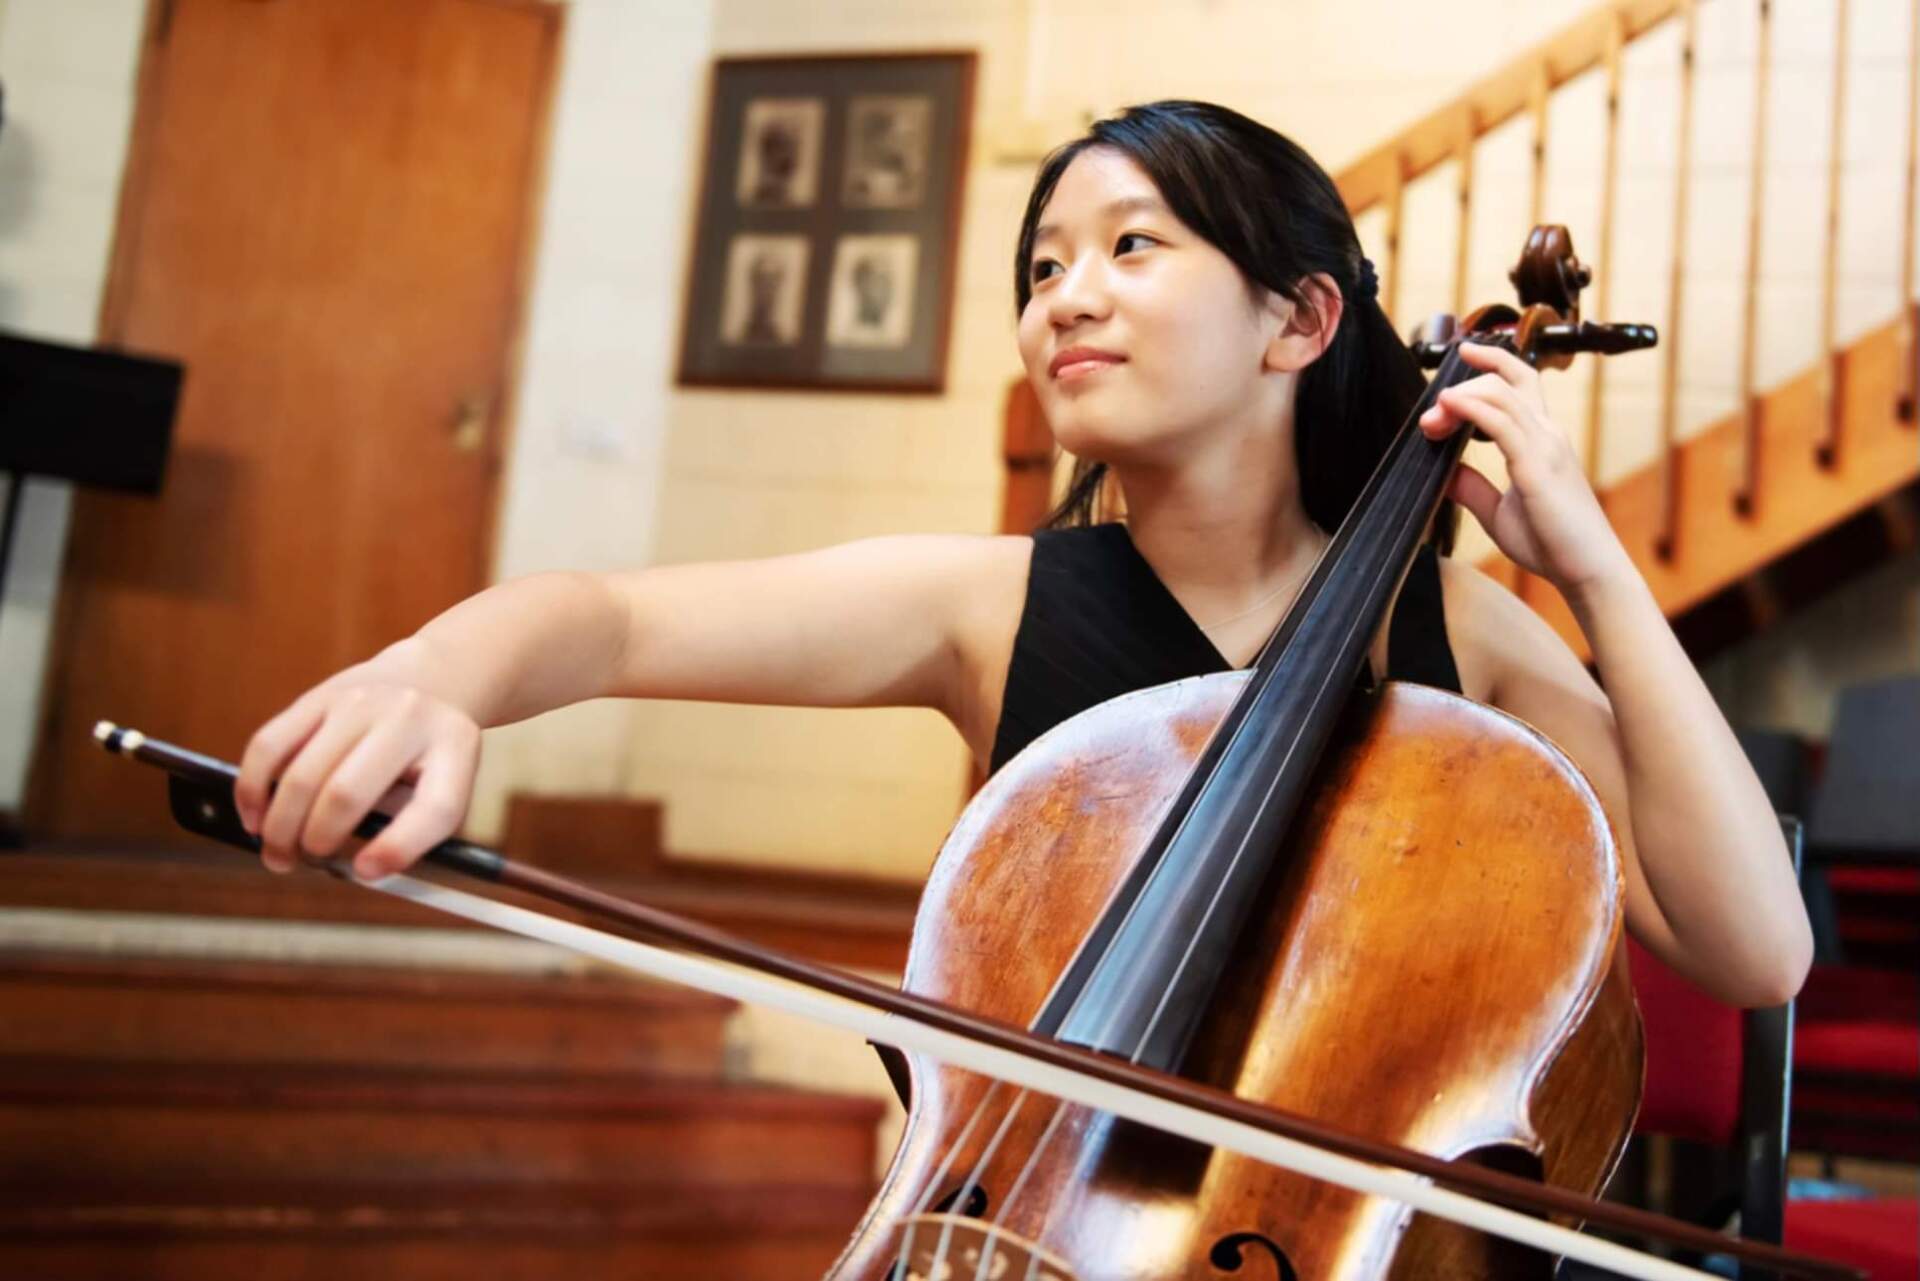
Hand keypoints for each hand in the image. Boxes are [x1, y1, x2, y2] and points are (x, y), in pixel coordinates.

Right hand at [233, 666, 480, 880]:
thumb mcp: (447, 781)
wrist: (427, 681)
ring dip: (280, 826)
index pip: (434, 807)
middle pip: (347, 793)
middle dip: (317, 841)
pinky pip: (270, 746)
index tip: (364, 872)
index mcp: (454, 747)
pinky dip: (252, 790)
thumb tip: (361, 871)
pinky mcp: (318, 696)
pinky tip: (255, 818)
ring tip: (279, 854)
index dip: (397, 848)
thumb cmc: (430, 754)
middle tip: (307, 863)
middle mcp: (408, 717)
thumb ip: (414, 827)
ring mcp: (359, 701)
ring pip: (302, 775)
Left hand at [1418, 341, 1634, 596]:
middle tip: (1430, 419)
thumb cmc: (1551, 543)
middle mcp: (1547, 434)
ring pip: (1500, 394)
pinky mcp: (1538, 466)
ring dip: (1460, 398)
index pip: (1520, 382)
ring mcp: (1546, 446)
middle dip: (1462, 388)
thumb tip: (1445, 472)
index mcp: (1542, 440)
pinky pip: (1502, 423)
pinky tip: (1448, 406)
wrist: (1587, 571)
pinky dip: (1472, 408)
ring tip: (1432, 418)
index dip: (1491, 362)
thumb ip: (1474, 488)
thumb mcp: (1498, 512)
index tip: (1461, 354)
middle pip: (1504, 382)